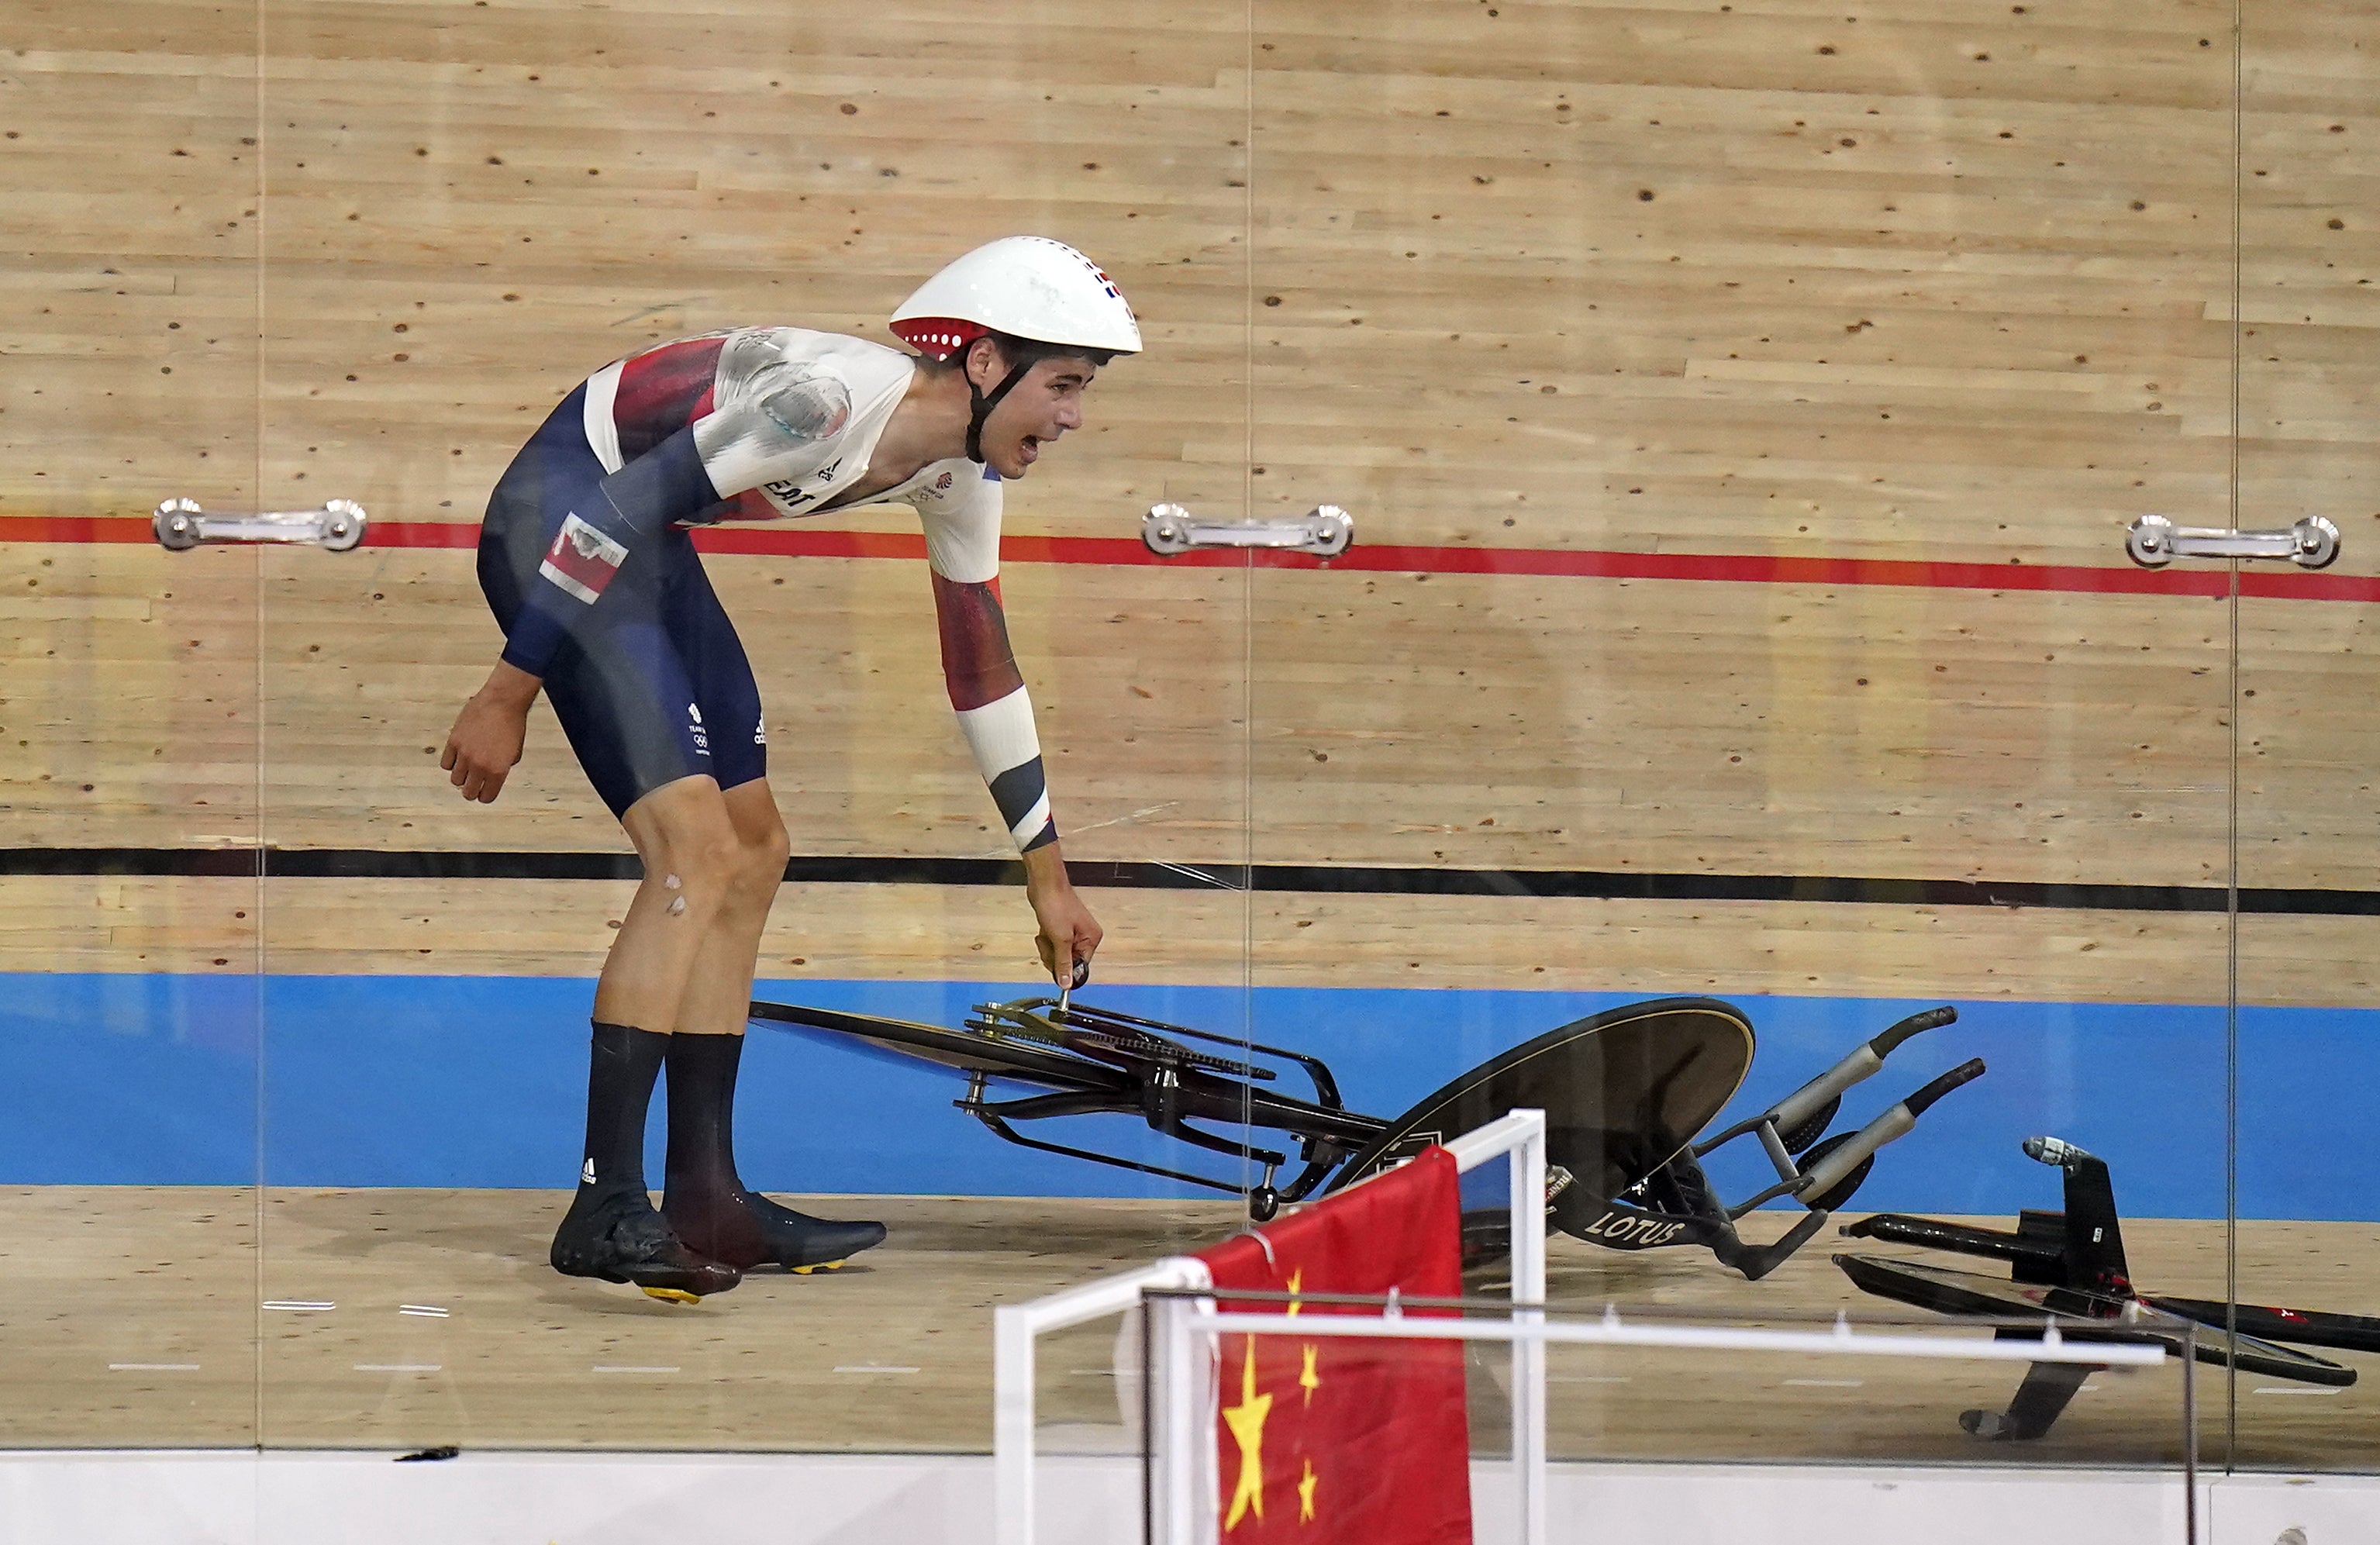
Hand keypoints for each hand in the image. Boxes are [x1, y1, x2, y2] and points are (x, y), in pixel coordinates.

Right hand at [440, 662, 537, 802]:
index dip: (485, 796)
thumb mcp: (515, 751)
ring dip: (461, 777)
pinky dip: (451, 764)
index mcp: (498, 771)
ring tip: (467, 770)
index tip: (484, 793)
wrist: (502, 702)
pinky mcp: (453, 742)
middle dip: (472, 791)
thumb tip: (493, 775)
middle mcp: (480, 766)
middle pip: (468, 792)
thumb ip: (503, 767)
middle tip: (473, 785)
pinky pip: (446, 763)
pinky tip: (458, 758)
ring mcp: (465, 755)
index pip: (486, 797)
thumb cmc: (512, 724)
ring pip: (455, 779)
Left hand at [1023, 844, 1101, 986]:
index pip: (1080, 966)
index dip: (1065, 966)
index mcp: (1092, 939)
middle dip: (1053, 954)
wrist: (1044, 885)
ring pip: (1057, 954)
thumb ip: (1064, 963)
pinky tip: (1044, 929)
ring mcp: (1072, 933)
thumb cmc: (1056, 904)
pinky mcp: (1061, 929)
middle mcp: (1085, 937)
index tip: (1054, 960)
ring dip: (1047, 946)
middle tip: (1049, 940)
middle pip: (1068, 962)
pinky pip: (1052, 945)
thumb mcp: (1060, 939)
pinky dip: (1045, 940)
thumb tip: (1067, 984)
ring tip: (1046, 932)